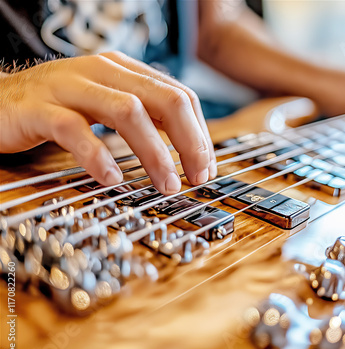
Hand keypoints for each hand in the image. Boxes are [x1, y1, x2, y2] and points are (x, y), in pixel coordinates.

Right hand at [0, 52, 216, 194]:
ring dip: (155, 153)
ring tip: (167, 184)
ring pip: (128, 112)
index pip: (180, 96)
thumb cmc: (60, 106)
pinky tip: (113, 179)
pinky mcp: (41, 108)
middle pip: (164, 100)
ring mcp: (71, 87)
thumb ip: (146, 117)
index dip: (200, 133)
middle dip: (189, 142)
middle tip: (197, 176)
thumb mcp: (110, 104)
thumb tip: (188, 146)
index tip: (205, 166)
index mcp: (125, 71)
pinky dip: (98, 157)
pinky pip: (75, 130)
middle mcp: (103, 72)